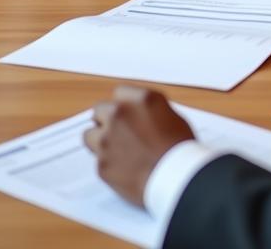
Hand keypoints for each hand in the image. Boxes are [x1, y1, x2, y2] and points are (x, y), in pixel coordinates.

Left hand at [83, 87, 193, 205]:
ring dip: (100, 140)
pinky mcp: (101, 164)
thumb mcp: (172, 116)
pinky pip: (97, 160)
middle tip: (119, 132)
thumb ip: (148, 111)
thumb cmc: (180, 149)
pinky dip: (107, 163)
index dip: (124, 104)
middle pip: (99, 110)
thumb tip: (139, 115)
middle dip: (107, 120)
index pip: (119, 92)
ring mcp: (107, 140)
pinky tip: (124, 168)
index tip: (127, 113)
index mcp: (141, 99)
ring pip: (90, 135)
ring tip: (117, 151)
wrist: (176, 178)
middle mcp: (119, 115)